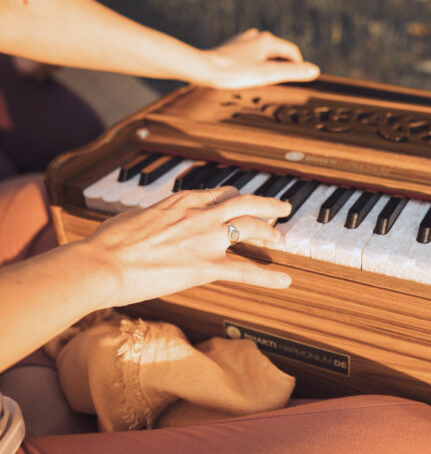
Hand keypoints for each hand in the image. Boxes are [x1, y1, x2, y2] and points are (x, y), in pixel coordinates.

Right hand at [85, 186, 292, 306]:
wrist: (104, 263)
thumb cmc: (110, 242)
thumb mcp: (134, 217)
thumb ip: (154, 218)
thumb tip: (153, 221)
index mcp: (181, 201)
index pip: (219, 193)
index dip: (236, 196)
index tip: (243, 200)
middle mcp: (199, 215)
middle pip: (244, 203)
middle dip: (266, 205)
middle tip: (281, 208)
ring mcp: (206, 239)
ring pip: (251, 227)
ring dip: (270, 232)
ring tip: (281, 239)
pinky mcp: (206, 267)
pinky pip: (246, 271)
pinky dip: (269, 276)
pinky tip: (285, 280)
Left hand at [202, 29, 319, 88]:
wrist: (205, 69)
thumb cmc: (236, 73)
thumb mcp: (268, 75)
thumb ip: (292, 73)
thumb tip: (315, 71)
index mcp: (267, 41)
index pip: (291, 51)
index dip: (298, 66)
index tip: (299, 81)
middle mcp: (255, 37)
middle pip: (277, 51)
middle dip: (282, 65)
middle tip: (283, 83)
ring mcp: (242, 41)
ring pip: (262, 51)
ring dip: (268, 64)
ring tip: (267, 80)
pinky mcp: (230, 48)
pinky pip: (248, 55)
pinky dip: (254, 63)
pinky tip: (249, 74)